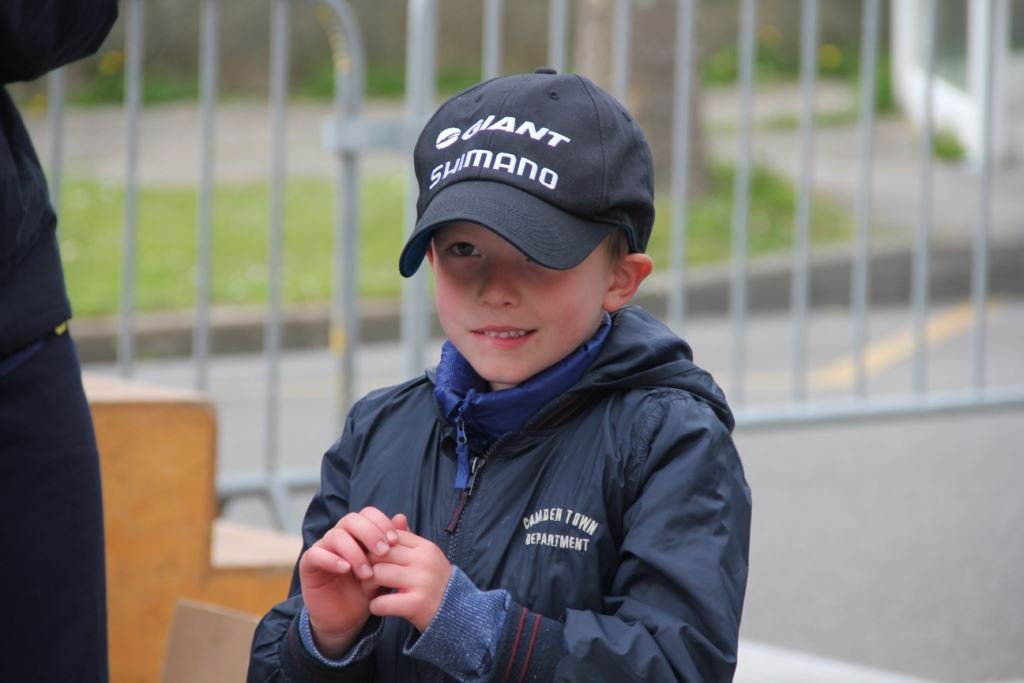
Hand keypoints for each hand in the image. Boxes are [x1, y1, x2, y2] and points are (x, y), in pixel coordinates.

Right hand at [299, 508, 406, 656]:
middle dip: (370, 533)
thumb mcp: (386, 569)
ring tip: (367, 573)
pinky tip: (346, 570)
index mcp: (358, 533)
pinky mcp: (309, 564)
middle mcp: (340, 536)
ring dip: (354, 552)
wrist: (347, 620)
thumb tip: (401, 517)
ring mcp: (323, 548)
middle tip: (384, 552)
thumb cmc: (367, 591)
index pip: (367, 514)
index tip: (395, 541)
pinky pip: (315, 554)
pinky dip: (331, 559)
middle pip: (351, 519)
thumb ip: (393, 546)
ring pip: (335, 535)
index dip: (381, 523)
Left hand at [366, 529, 452, 632]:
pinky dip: (375, 606)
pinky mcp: (417, 604)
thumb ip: (409, 541)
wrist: (459, 613)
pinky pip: (381, 602)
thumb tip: (397, 516)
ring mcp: (422, 581)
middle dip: (367, 566)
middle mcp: (424, 561)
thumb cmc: (436, 584)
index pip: (389, 537)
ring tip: (372, 593)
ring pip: (377, 574)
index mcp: (425, 547)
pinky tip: (379, 608)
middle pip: (379, 554)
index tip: (372, 561)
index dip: (374, 548)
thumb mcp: (427, 557)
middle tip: (367, 578)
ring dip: (368, 586)